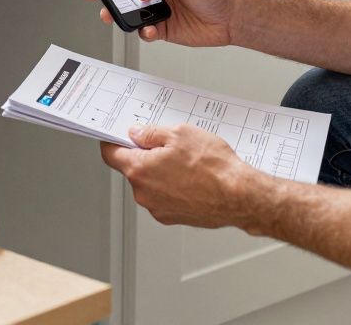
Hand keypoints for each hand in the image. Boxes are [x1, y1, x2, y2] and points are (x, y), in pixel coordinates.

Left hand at [101, 124, 268, 229]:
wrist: (239, 196)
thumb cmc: (213, 166)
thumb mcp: (179, 134)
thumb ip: (151, 133)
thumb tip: (136, 134)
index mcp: (139, 170)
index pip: (110, 154)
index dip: (113, 141)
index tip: (118, 135)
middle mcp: (143, 193)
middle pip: (132, 169)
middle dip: (145, 155)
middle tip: (167, 145)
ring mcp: (157, 208)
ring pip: (150, 184)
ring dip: (160, 172)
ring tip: (187, 163)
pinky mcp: (172, 217)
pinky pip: (163, 197)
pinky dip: (172, 187)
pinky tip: (192, 178)